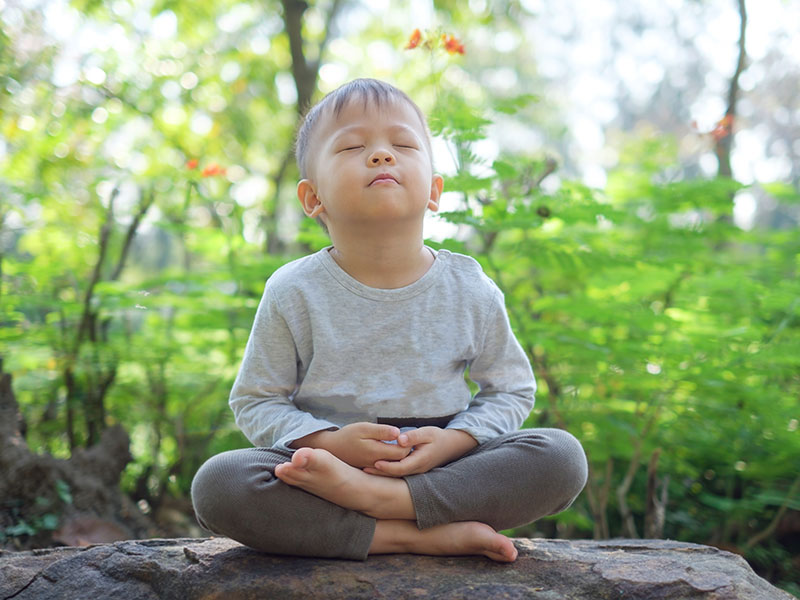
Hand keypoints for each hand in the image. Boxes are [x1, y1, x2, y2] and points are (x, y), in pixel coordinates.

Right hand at [289, 422, 411, 468]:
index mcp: (376, 452)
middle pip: (401, 461)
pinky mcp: (372, 471)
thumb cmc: (347, 436)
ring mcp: (375, 469)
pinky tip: (390, 452)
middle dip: (406, 451)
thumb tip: (398, 433)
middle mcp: (377, 464)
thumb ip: (381, 431)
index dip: (407, 443)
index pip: (402, 452)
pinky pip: (387, 469)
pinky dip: (392, 462)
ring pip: (395, 466)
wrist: (331, 449)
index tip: (405, 434)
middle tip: (406, 440)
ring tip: (399, 445)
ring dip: (400, 457)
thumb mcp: (363, 428)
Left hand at [363, 427, 477, 476]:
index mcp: (420, 460)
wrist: (451, 446)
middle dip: (380, 472)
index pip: (401, 467)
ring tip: (366, 469)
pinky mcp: (415, 469)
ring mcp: (417, 471)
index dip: (387, 466)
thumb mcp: (427, 433)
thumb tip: (399, 440)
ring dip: (382, 473)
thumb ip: (413, 436)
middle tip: (363, 469)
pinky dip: (389, 470)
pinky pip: (400, 472)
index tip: (374, 462)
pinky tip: (377, 467)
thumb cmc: (438, 437)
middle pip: (396, 474)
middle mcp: (418, 469)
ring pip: (397, 475)